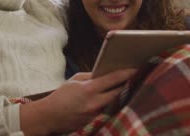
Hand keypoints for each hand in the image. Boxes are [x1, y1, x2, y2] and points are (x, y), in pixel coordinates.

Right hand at [19, 69, 135, 134]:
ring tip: (132, 85)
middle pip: (119, 92)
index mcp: (88, 89)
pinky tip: (120, 97)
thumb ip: (91, 76)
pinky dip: (114, 103)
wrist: (50, 117)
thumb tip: (107, 73)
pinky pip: (109, 110)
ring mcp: (96, 114)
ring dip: (123, 94)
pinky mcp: (95, 122)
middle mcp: (94, 102)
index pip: (112, 79)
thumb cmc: (61, 96)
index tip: (136, 67)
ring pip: (115, 102)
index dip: (126, 73)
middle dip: (129, 83)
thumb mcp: (74, 81)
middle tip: (139, 75)